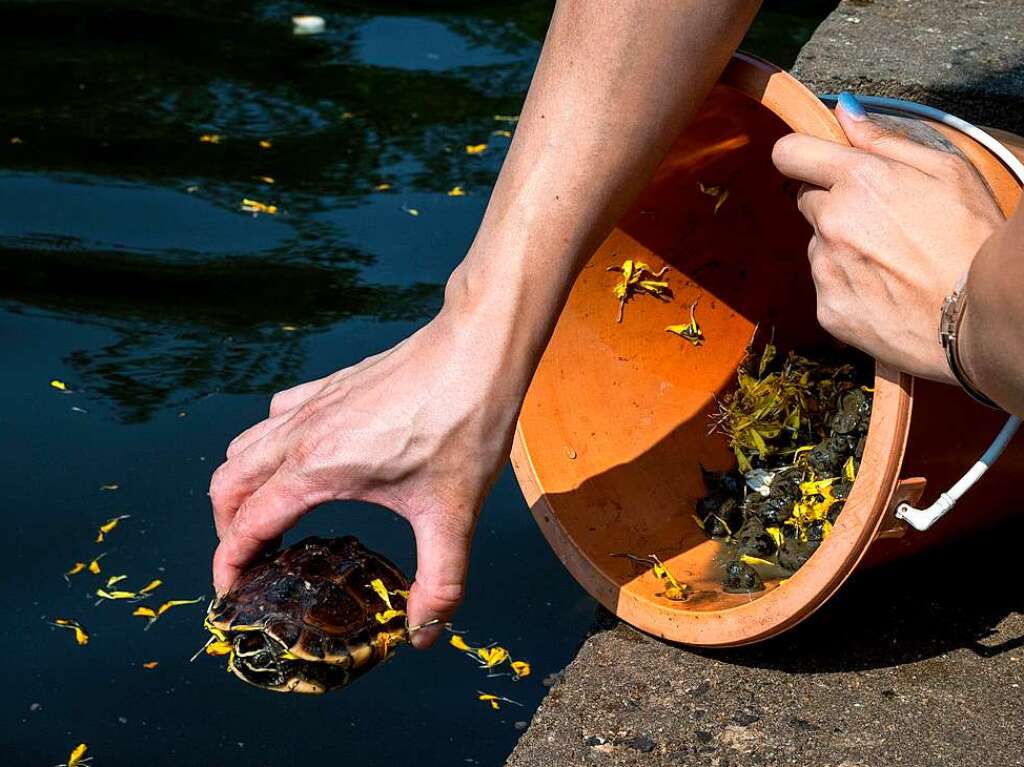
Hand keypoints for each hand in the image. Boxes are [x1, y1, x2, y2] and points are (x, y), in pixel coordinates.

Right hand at [209, 300, 521, 647]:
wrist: (477, 351)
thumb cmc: (463, 424)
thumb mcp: (453, 514)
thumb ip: (440, 582)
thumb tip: (424, 633)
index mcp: (317, 469)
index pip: (248, 523)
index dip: (229, 563)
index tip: (231, 592)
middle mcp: (301, 433)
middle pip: (228, 483)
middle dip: (227, 528)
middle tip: (251, 560)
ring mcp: (313, 404)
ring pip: (244, 446)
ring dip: (241, 485)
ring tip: (267, 517)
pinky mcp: (332, 385)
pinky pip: (276, 416)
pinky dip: (267, 445)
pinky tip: (299, 459)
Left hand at [771, 92, 1003, 381]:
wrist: (980, 321)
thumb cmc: (974, 240)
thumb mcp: (949, 172)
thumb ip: (886, 140)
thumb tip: (843, 111)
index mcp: (859, 179)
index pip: (790, 152)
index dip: (801, 155)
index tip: (815, 163)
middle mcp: (833, 221)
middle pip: (807, 200)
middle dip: (834, 203)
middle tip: (881, 220)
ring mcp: (826, 268)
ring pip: (818, 244)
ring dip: (842, 247)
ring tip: (892, 261)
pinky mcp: (827, 307)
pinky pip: (826, 285)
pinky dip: (847, 285)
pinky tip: (886, 290)